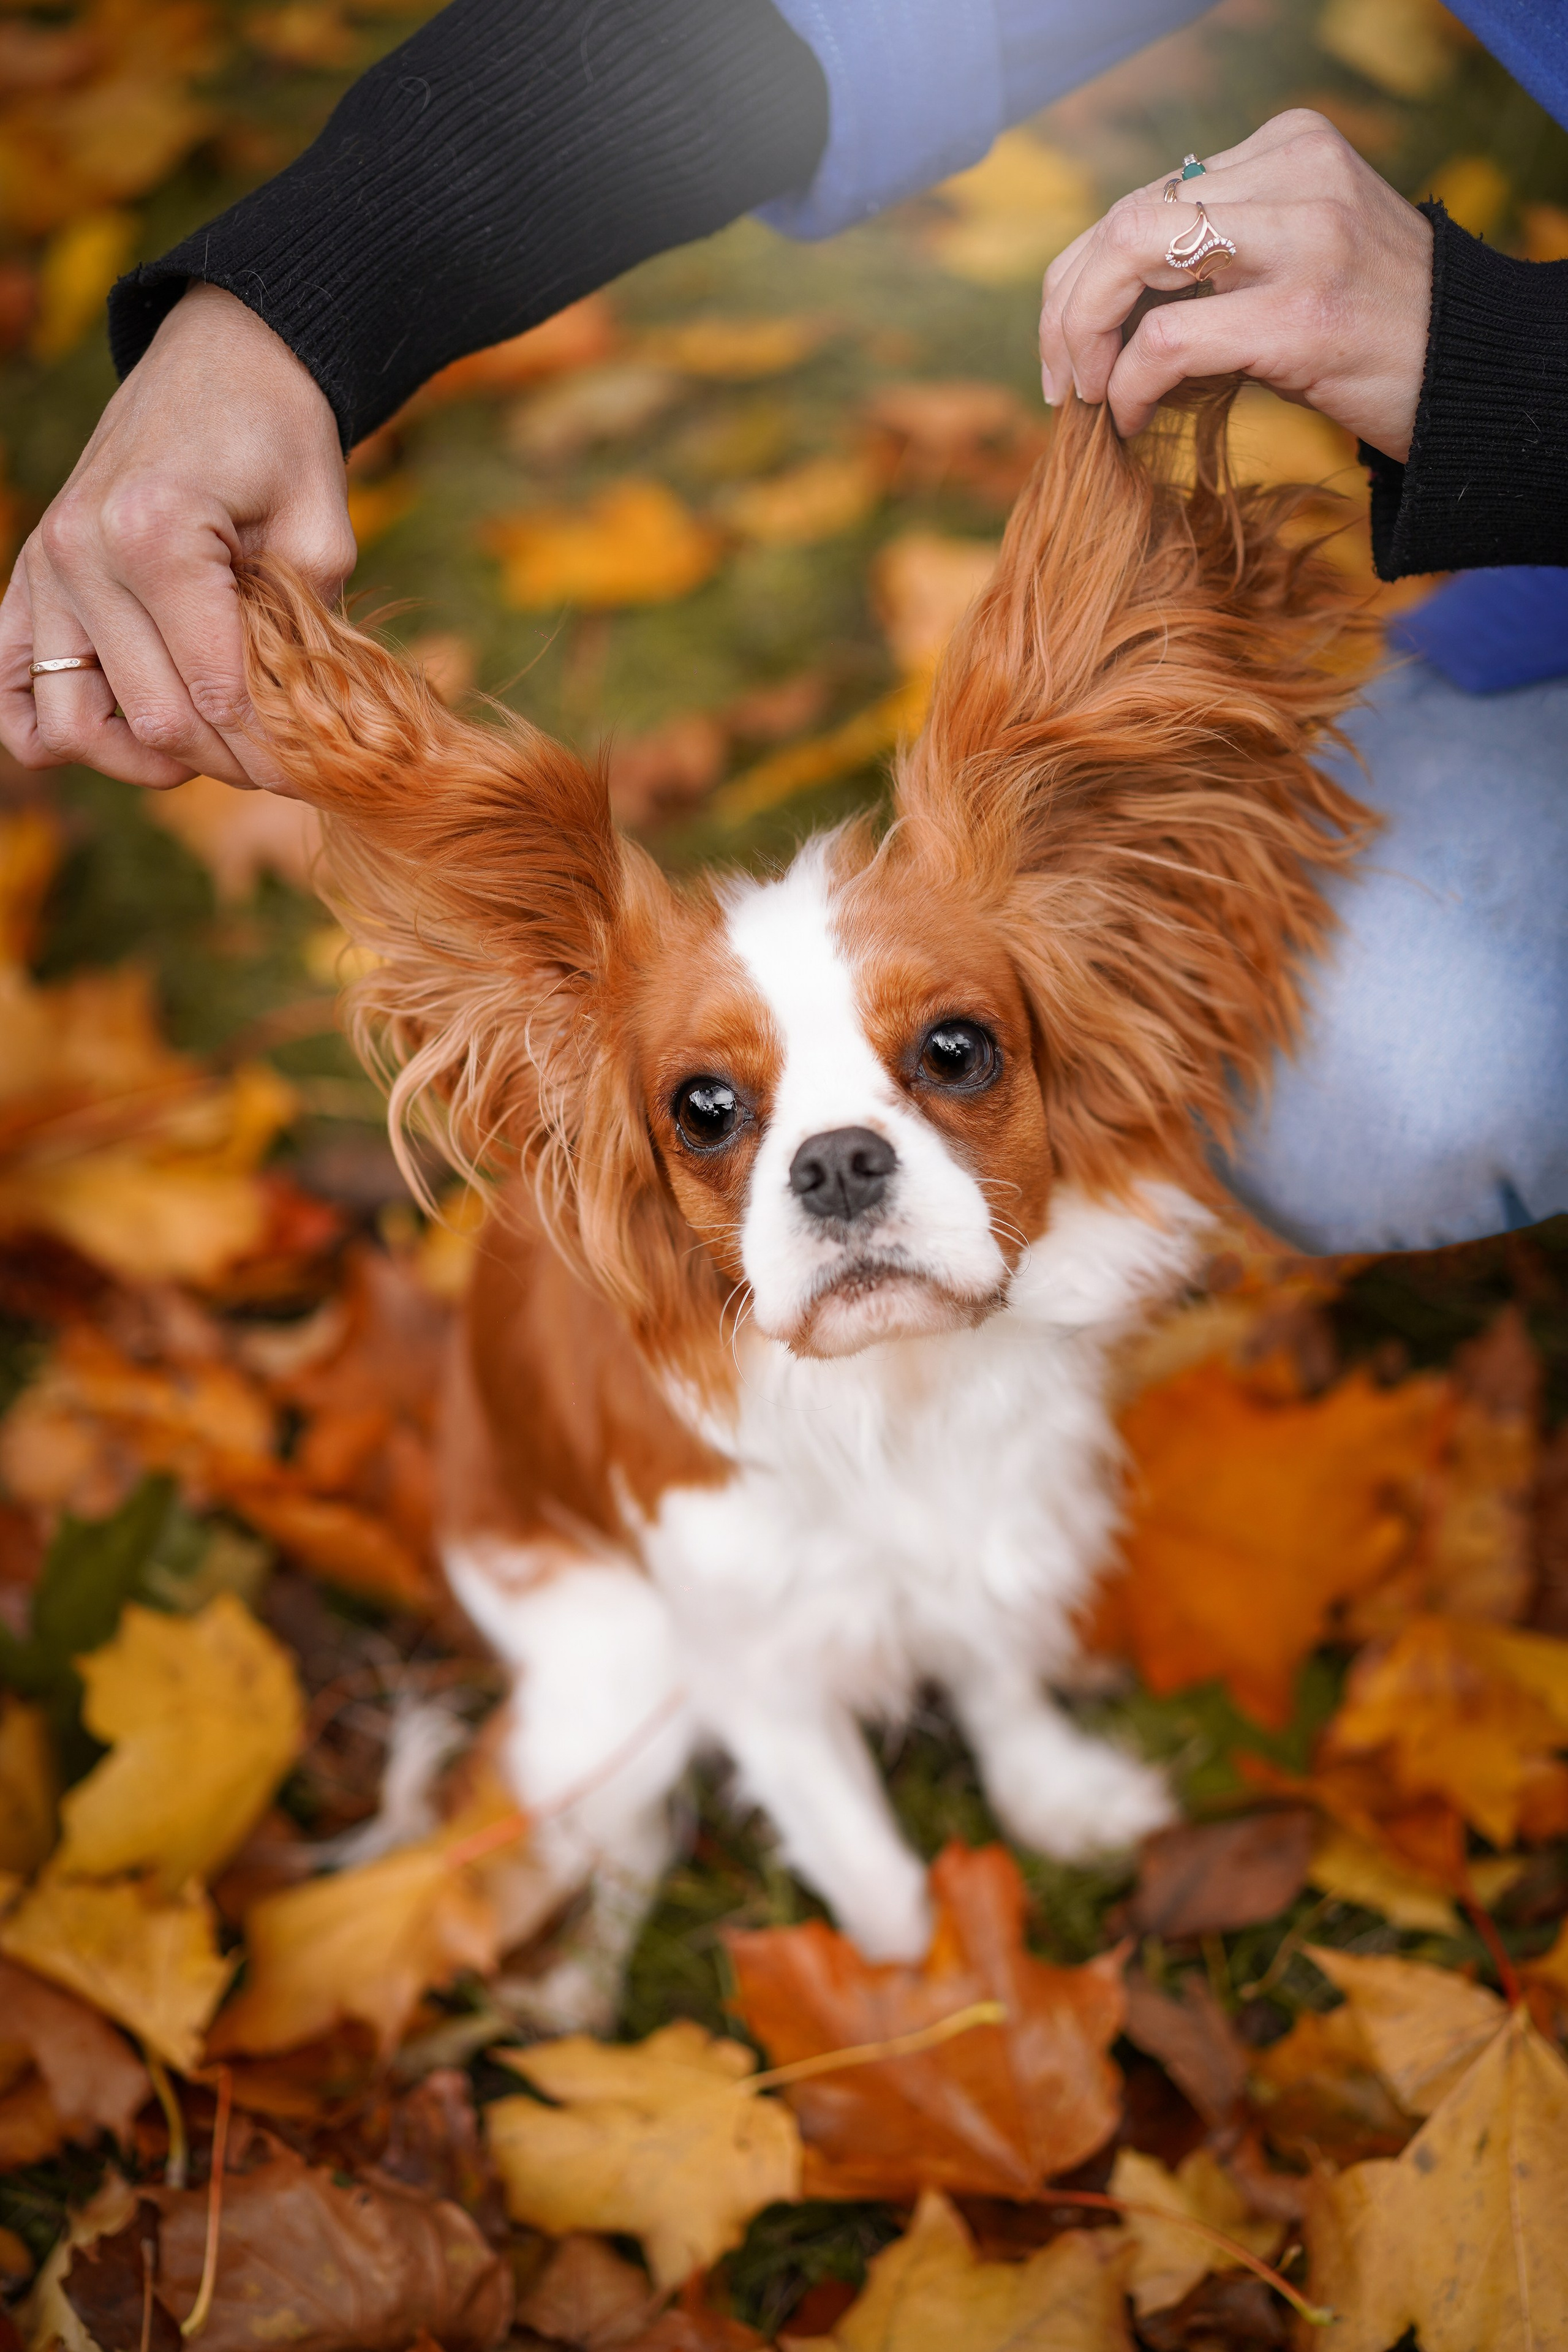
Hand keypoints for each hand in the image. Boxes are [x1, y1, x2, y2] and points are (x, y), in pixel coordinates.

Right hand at [0, 282, 355, 790]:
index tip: (311, 770)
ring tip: (204, 745)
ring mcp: (42, 569)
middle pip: (152, 722)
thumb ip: (308, 634)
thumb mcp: (321, 531)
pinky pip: (13, 695)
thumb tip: (298, 735)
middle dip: (224, 763)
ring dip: (142, 761)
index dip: (271, 753)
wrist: (219, 359)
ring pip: (70, 728)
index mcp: (156, 534)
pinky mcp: (27, 581)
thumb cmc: (277, 438)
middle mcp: (81, 554)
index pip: (216, 694)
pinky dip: (62, 733)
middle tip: (275, 765)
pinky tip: (128, 729)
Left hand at [1038, 110, 1433, 460]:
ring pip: (1131, 255)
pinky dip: (1126, 385)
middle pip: (1125, 218)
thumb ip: (1216, 254)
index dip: (1083, 271)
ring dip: (1083, 335)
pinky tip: (1129, 418)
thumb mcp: (1295, 260)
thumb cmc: (1373, 333)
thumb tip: (1100, 299)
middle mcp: (1297, 174)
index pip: (1149, 196)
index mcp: (1290, 148)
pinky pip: (1166, 340)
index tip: (1068, 343)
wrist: (1473, 377)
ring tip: (1085, 395)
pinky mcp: (1302, 317)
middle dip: (1066, 302)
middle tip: (1058, 378)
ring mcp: (1304, 240)